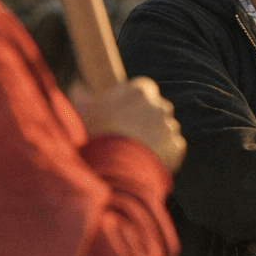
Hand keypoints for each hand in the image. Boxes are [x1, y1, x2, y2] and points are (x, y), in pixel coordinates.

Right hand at [71, 77, 185, 172]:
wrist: (113, 168)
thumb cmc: (95, 135)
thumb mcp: (81, 111)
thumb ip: (81, 95)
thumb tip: (79, 86)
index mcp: (139, 91)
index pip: (144, 88)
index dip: (134, 101)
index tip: (124, 112)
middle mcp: (159, 106)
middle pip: (156, 109)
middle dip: (146, 119)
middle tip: (128, 134)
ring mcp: (170, 127)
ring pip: (165, 129)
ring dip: (155, 138)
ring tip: (134, 151)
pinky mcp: (176, 147)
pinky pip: (172, 148)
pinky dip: (164, 154)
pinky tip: (146, 161)